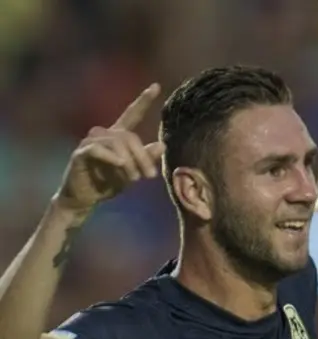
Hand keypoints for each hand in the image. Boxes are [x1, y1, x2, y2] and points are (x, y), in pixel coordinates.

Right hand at [53, 84, 165, 212]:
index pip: (132, 114)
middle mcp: (103, 134)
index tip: (156, 86)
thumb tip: (162, 145)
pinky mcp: (80, 154)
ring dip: (129, 162)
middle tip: (150, 176)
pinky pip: (97, 150)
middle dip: (142, 156)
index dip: (143, 100)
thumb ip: (145, 159)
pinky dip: (111, 157)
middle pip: (129, 136)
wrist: (85, 198)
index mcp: (118, 136)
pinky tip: (120, 164)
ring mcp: (90, 142)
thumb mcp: (133, 172)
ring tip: (135, 179)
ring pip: (116, 143)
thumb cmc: (108, 182)